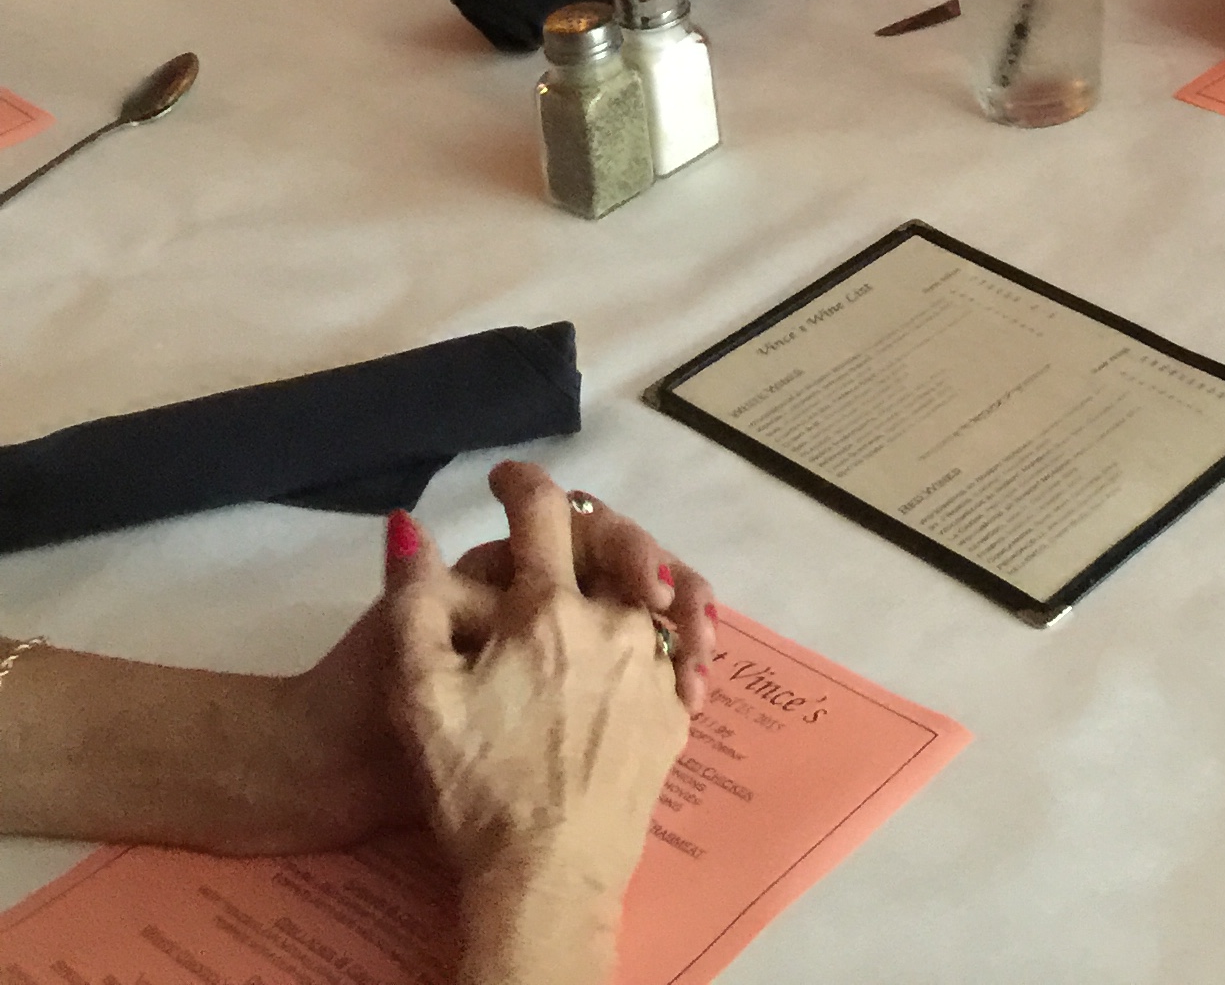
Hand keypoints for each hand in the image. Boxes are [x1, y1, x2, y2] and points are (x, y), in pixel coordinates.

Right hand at [253, 466, 715, 849]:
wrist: (545, 878)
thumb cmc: (475, 790)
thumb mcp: (419, 698)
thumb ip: (414, 601)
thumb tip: (413, 526)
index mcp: (546, 610)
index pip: (541, 513)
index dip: (519, 482)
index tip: (503, 479)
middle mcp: (613, 623)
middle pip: (617, 539)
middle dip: (590, 523)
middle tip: (565, 531)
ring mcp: (652, 667)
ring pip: (654, 591)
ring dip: (636, 572)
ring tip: (620, 578)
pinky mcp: (674, 713)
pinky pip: (678, 648)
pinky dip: (667, 631)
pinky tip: (646, 644)